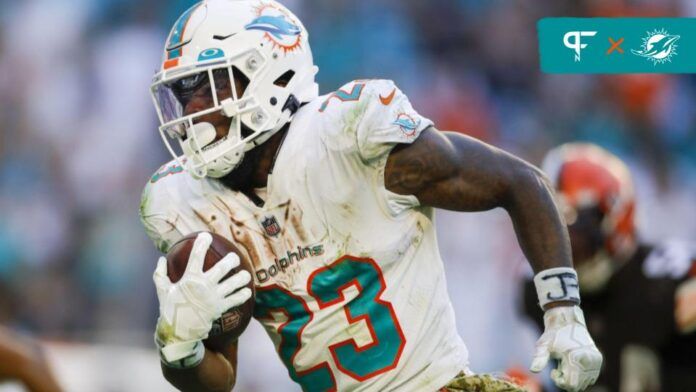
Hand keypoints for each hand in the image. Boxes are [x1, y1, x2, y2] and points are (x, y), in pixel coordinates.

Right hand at [153, 232, 251, 363]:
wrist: (178, 332)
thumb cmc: (170, 309)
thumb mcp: (162, 290)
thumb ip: (160, 274)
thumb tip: (160, 259)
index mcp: (190, 279)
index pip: (196, 256)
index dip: (202, 244)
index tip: (206, 235)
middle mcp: (204, 286)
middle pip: (222, 268)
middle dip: (231, 260)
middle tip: (235, 256)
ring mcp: (214, 297)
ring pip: (233, 284)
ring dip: (241, 278)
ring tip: (246, 274)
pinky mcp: (220, 308)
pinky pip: (235, 300)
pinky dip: (242, 295)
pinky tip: (247, 291)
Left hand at [530, 306, 601, 391]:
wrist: (567, 321)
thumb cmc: (553, 334)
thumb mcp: (544, 346)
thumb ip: (539, 359)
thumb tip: (533, 370)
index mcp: (576, 358)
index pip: (571, 385)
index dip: (560, 382)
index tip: (554, 370)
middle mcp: (589, 361)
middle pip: (578, 386)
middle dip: (566, 380)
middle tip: (559, 366)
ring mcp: (596, 361)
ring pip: (585, 383)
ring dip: (574, 378)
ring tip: (566, 363)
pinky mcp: (598, 360)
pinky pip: (591, 377)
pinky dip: (581, 375)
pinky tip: (573, 363)